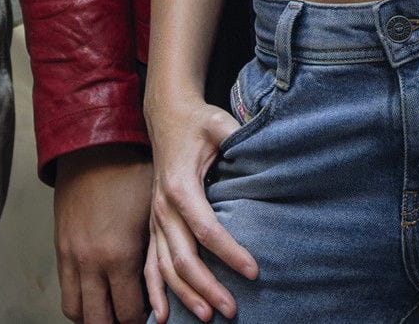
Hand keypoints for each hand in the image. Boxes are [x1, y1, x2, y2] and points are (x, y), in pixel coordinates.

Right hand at [54, 145, 153, 323]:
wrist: (91, 148)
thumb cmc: (130, 174)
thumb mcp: (156, 211)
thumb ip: (162, 249)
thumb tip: (182, 275)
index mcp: (120, 255)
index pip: (130, 312)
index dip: (144, 320)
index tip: (157, 317)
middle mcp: (91, 263)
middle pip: (101, 320)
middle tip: (136, 319)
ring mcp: (72, 258)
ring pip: (78, 312)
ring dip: (96, 318)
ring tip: (114, 313)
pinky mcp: (60, 250)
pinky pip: (66, 292)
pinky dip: (80, 303)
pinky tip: (98, 297)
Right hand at [144, 96, 256, 321]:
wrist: (167, 116)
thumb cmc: (199, 121)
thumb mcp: (221, 123)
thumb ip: (238, 135)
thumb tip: (269, 146)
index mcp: (180, 186)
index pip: (206, 228)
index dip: (230, 252)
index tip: (254, 271)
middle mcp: (162, 207)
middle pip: (183, 257)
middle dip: (208, 286)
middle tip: (232, 309)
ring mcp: (154, 219)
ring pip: (165, 267)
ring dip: (185, 295)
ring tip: (208, 317)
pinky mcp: (152, 225)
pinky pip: (149, 264)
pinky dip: (155, 291)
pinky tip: (164, 316)